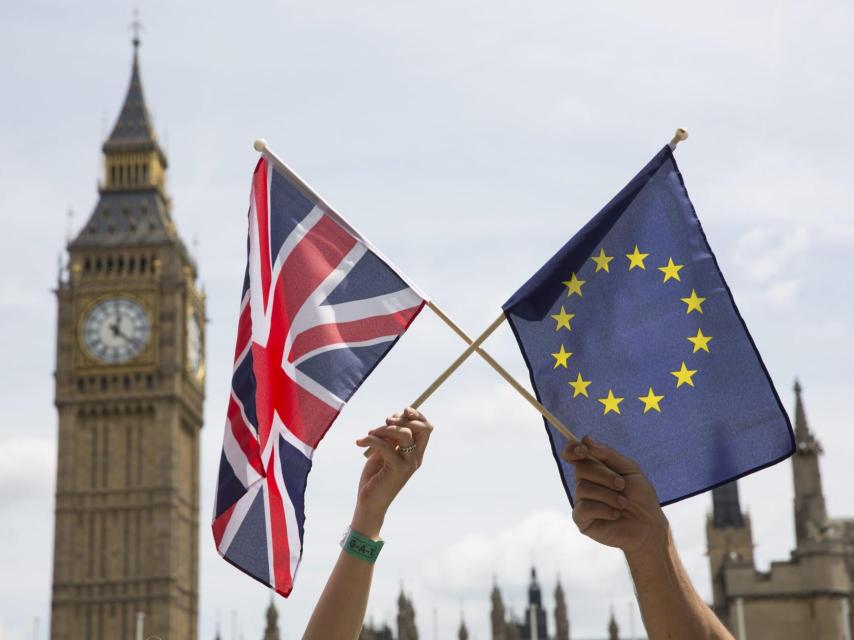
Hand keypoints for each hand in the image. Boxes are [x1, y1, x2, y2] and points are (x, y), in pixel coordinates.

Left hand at [351, 407, 432, 537]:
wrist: (369, 502)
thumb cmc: (375, 477)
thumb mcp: (384, 451)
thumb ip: (390, 437)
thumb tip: (392, 418)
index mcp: (415, 453)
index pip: (426, 428)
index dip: (418, 415)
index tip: (403, 410)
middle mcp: (416, 458)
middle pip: (421, 428)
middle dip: (402, 418)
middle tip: (386, 420)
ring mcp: (408, 464)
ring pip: (404, 433)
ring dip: (384, 428)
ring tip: (369, 434)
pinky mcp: (397, 469)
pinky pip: (386, 445)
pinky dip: (371, 439)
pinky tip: (360, 443)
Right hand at [561, 436, 667, 554]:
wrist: (648, 525)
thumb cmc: (640, 496)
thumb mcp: (629, 469)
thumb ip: (607, 454)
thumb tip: (585, 439)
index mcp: (593, 469)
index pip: (572, 454)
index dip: (572, 449)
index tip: (583, 450)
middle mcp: (583, 483)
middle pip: (581, 469)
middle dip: (605, 475)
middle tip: (622, 485)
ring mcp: (581, 501)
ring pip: (583, 488)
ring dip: (609, 495)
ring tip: (623, 503)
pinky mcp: (581, 519)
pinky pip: (584, 507)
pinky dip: (604, 509)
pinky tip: (615, 515)